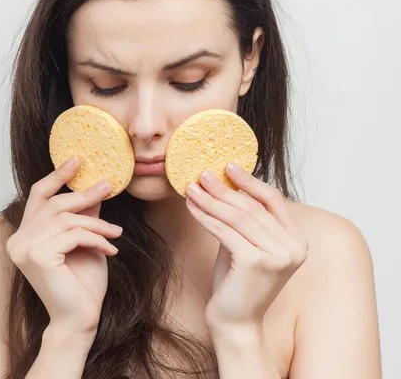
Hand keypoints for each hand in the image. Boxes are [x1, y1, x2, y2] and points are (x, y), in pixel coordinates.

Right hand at [6, 156, 121, 334]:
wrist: (80, 320)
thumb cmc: (82, 284)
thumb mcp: (85, 242)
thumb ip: (83, 216)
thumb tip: (94, 186)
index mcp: (24, 236)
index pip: (38, 196)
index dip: (57, 175)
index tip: (77, 160)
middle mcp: (18, 240)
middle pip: (54, 203)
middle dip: (84, 194)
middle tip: (108, 186)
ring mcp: (25, 249)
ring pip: (66, 219)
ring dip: (97, 224)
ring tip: (116, 234)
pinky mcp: (38, 257)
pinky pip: (73, 234)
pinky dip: (96, 239)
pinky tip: (110, 250)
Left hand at [184, 162, 307, 334]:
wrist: (236, 324)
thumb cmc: (238, 285)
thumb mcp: (244, 246)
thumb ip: (242, 221)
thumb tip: (222, 186)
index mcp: (297, 241)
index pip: (273, 201)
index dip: (250, 181)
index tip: (228, 165)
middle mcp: (294, 247)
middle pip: (252, 207)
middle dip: (224, 188)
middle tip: (202, 174)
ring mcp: (278, 256)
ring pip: (238, 217)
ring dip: (211, 200)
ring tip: (191, 187)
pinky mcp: (257, 262)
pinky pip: (225, 232)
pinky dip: (206, 217)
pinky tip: (191, 207)